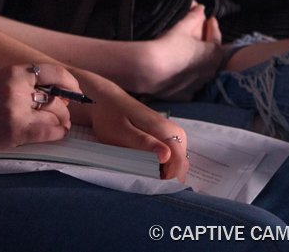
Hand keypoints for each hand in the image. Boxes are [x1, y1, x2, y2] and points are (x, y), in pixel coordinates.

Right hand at [0, 62, 73, 156]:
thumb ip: (22, 87)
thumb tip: (57, 95)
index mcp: (12, 72)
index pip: (53, 71)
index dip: (69, 83)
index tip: (74, 92)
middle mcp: (16, 87)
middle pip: (57, 95)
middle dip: (65, 107)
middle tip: (63, 116)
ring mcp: (16, 108)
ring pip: (56, 114)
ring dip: (61, 122)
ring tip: (57, 128)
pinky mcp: (14, 130)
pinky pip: (50, 131)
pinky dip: (58, 134)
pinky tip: (55, 135)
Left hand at [75, 74, 190, 181]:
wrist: (107, 100)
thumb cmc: (111, 117)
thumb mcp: (123, 133)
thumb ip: (145, 144)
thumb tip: (167, 156)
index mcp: (166, 130)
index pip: (179, 162)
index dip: (169, 180)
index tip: (152, 188)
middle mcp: (175, 131)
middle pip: (181, 164)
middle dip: (168, 179)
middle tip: (146, 185)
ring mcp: (172, 134)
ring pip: (178, 162)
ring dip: (166, 174)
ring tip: (145, 178)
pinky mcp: (166, 136)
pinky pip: (172, 157)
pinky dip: (163, 168)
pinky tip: (148, 170)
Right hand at [134, 2, 224, 99]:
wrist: (150, 70)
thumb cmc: (170, 45)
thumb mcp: (182, 27)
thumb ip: (193, 17)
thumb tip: (201, 8)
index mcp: (214, 55)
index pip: (217, 38)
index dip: (213, 27)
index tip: (210, 20)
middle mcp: (210, 73)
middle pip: (211, 57)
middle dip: (207, 45)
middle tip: (200, 35)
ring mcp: (198, 86)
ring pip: (203, 72)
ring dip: (198, 62)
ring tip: (188, 53)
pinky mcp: (185, 96)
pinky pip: (190, 85)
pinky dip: (188, 78)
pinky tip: (180, 72)